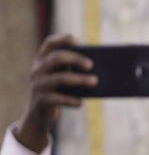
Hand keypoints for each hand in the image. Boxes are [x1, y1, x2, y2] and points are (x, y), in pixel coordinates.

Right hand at [13, 34, 95, 152]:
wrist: (41, 114)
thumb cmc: (59, 92)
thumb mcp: (65, 80)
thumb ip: (76, 71)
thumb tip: (104, 70)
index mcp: (43, 60)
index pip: (50, 44)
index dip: (62, 40)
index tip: (78, 41)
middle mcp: (38, 70)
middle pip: (56, 58)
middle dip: (75, 59)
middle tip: (92, 65)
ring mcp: (38, 85)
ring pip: (60, 78)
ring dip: (79, 79)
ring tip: (95, 81)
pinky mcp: (41, 101)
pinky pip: (57, 99)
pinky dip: (71, 100)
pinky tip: (80, 103)